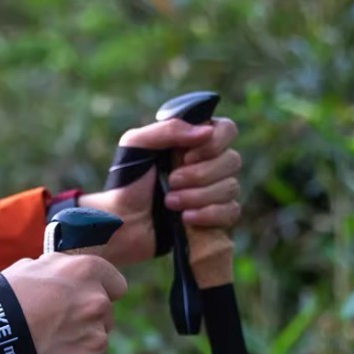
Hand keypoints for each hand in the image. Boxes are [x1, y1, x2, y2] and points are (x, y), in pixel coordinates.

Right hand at [0, 253, 126, 353]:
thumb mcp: (28, 268)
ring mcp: (95, 338)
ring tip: (50, 347)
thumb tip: (68, 272)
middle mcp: (97, 303)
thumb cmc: (1, 303)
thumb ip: (58, 268)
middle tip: (57, 327)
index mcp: (85, 272)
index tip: (84, 300)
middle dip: (87, 319)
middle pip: (105, 314)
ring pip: (98, 341)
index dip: (100, 291)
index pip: (116, 284)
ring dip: (81, 344)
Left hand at [79, 118, 240, 265]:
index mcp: (192, 141)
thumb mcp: (136, 144)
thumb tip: (206, 132)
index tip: (187, 156)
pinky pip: (231, 212)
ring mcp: (212, 191)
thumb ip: (168, 130)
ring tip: (170, 203)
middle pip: (232, 161)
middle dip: (200, 175)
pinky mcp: (213, 217)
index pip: (227, 130)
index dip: (214, 143)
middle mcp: (207, 164)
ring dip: (198, 196)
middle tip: (171, 182)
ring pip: (231, 187)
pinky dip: (209, 215)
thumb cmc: (126, 183)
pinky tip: (185, 218)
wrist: (122, 223)